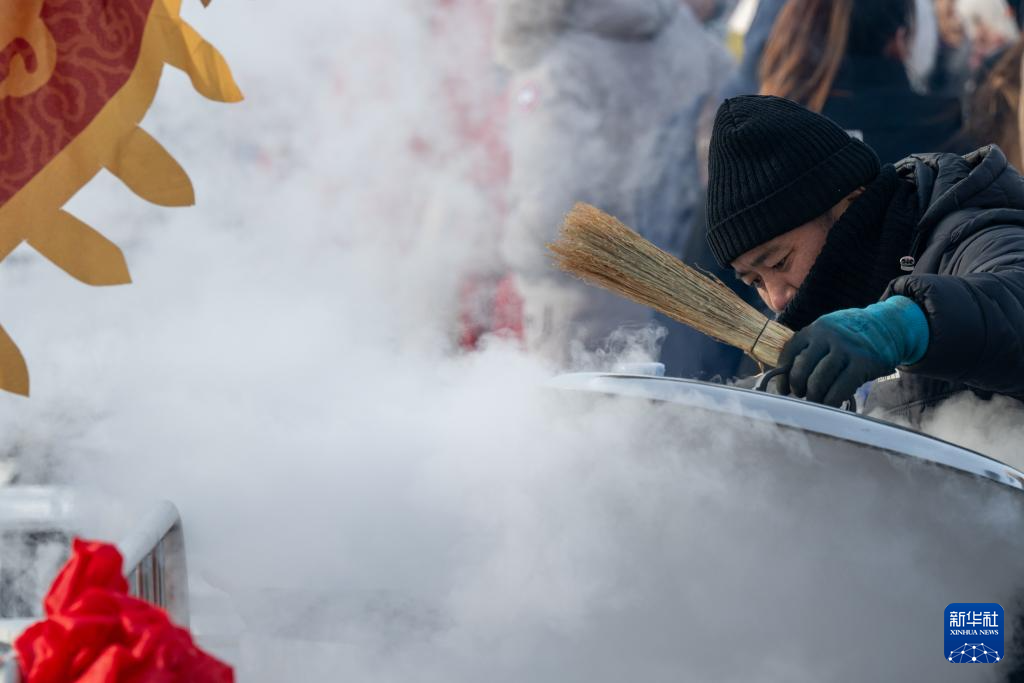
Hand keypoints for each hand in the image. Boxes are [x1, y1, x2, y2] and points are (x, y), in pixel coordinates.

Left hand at [776, 296, 928, 407]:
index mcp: (815, 329)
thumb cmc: (851, 335)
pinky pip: (840, 388)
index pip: (789, 353)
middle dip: (797, 387)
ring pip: (818, 381)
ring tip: (815, 401)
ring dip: (813, 397)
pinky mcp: (862, 364)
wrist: (888, 325)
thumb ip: (810, 347)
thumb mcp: (828, 331)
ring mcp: (845, 350)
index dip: (783, 375)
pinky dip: (831, 400)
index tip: (783, 389)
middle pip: (802, 369)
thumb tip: (786, 375)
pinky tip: (831, 403)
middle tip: (801, 395)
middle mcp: (827, 337)